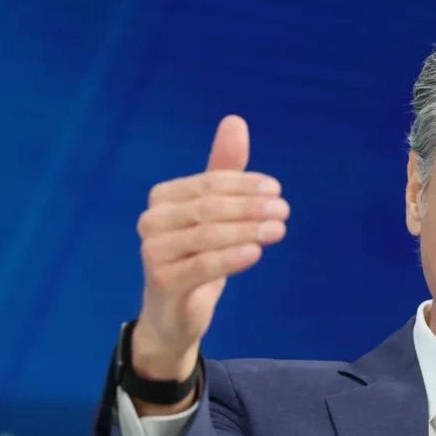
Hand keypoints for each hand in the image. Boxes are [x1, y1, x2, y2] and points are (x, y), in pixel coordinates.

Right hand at [132, 115, 288, 383]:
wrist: (175, 314)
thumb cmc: (197, 257)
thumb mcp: (214, 214)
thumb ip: (224, 171)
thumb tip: (235, 121)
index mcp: (164, 197)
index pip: (209, 183)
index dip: (244, 184)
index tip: (277, 190)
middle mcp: (152, 220)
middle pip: (209, 207)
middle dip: (250, 206)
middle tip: (284, 210)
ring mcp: (153, 252)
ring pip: (207, 235)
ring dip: (247, 229)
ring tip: (279, 229)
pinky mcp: (163, 282)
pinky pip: (201, 266)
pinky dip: (230, 257)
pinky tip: (256, 252)